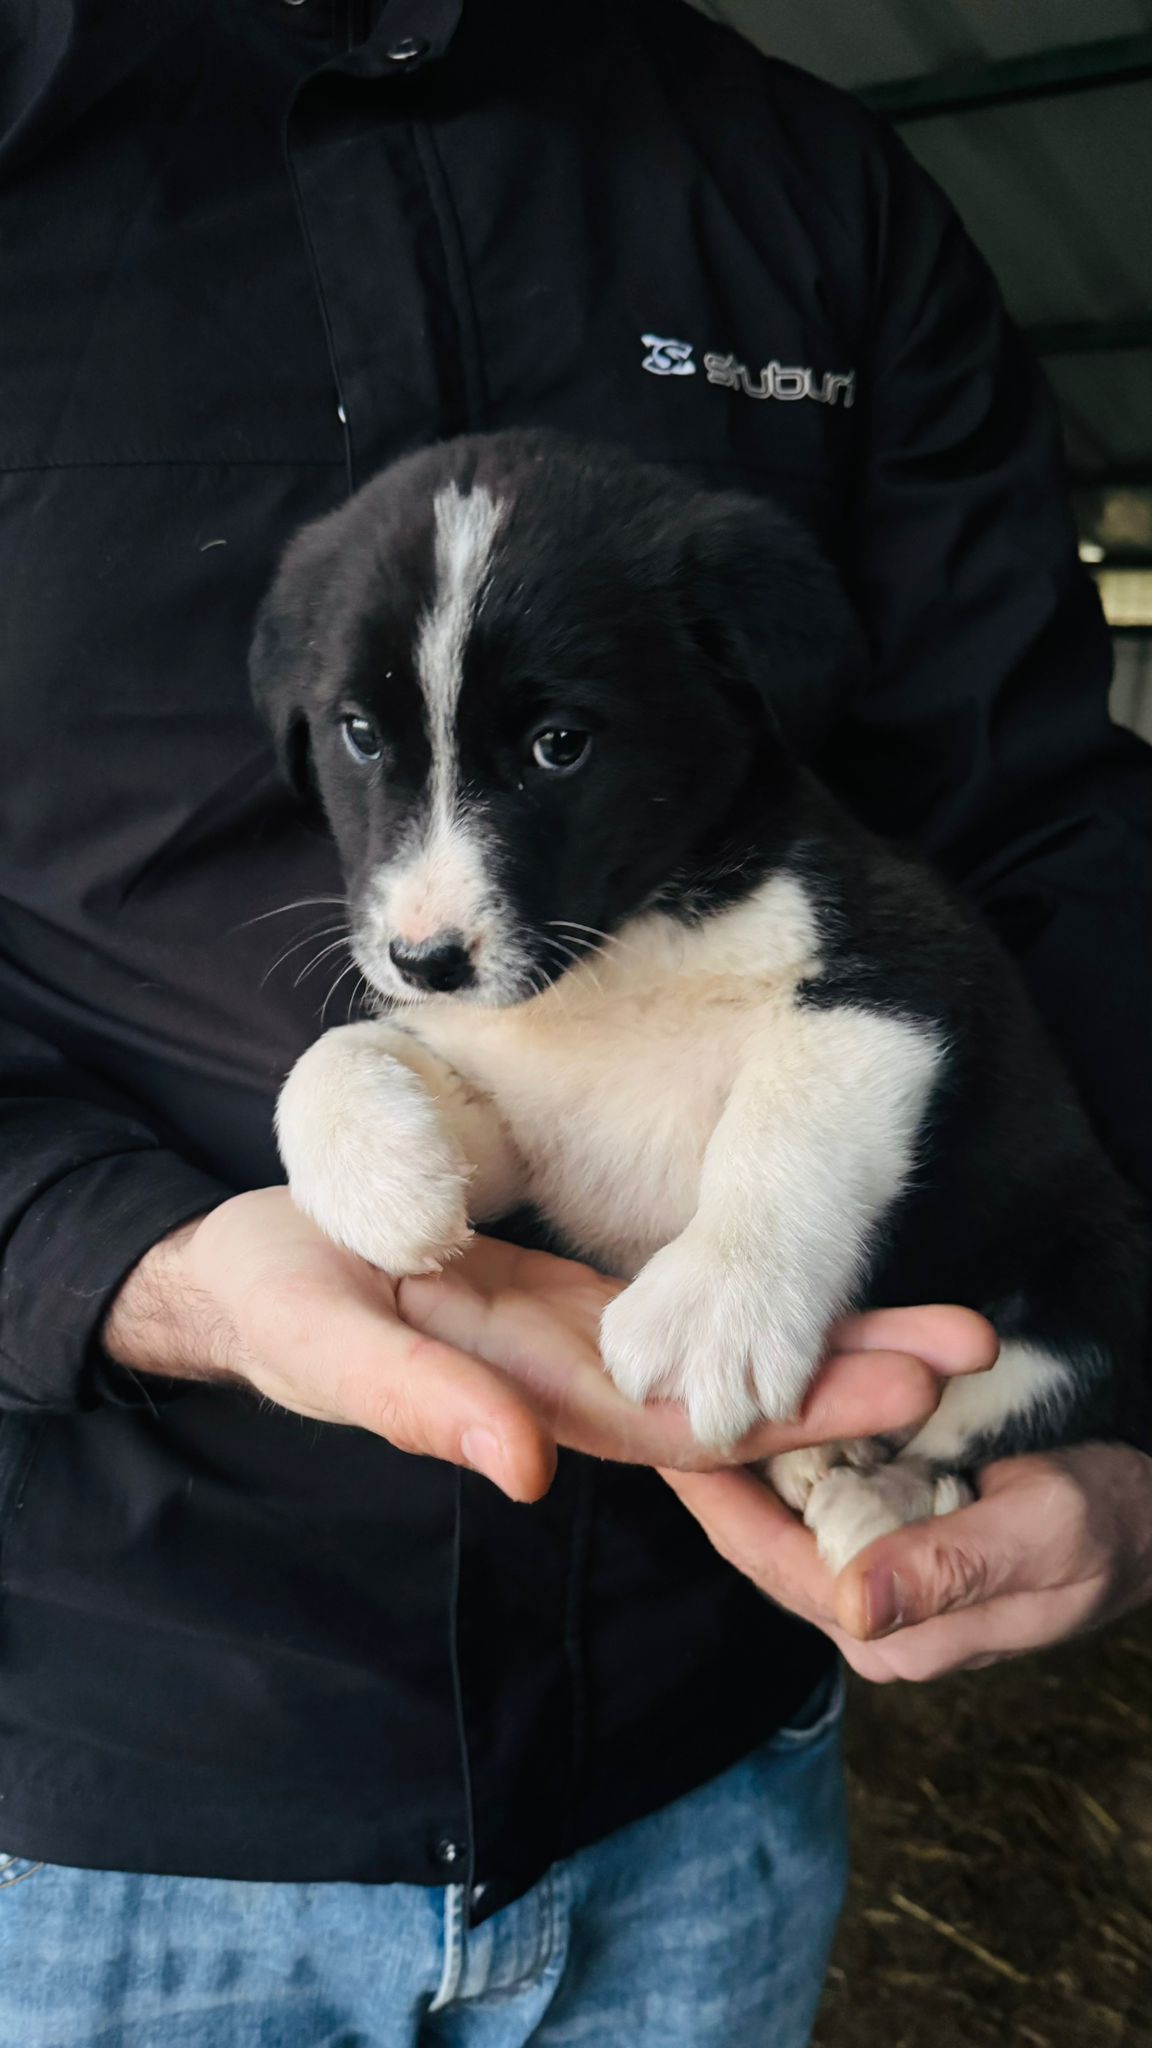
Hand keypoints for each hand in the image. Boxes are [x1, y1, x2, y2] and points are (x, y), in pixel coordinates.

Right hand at [103, 1193, 988, 1507]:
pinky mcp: (567, 1305)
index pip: (685, 1421)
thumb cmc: (273, 1304)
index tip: (902, 1389)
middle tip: (967, 1346)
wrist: (246, 1272)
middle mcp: (570, 1386)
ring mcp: (576, 1346)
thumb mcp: (330, 1344)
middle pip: (729, 1400)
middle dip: (847, 1381)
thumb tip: (519, 1469)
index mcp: (526, 1398)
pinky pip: (678, 1320)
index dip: (794, 1410)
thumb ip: (416, 1404)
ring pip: (716, 1358)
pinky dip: (751, 1311)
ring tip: (937, 1326)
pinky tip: (817, 1297)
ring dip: (821, 1344)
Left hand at [663, 1439, 1151, 1680]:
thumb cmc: (1111, 1525)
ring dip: (746, 1450)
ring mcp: (883, 1572)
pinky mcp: (899, 1535)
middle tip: (651, 1392)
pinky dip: (793, 1442)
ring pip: (787, 1506)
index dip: (712, 1492)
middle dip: (714, 1465)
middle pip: (763, 1532)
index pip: (768, 1557)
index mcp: (891, 1630)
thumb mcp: (1042, 1536)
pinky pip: (824, 1488)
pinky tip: (759, 1395)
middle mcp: (871, 1611)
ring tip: (683, 1387)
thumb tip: (849, 1606)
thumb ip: (947, 1569)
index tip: (656, 1429)